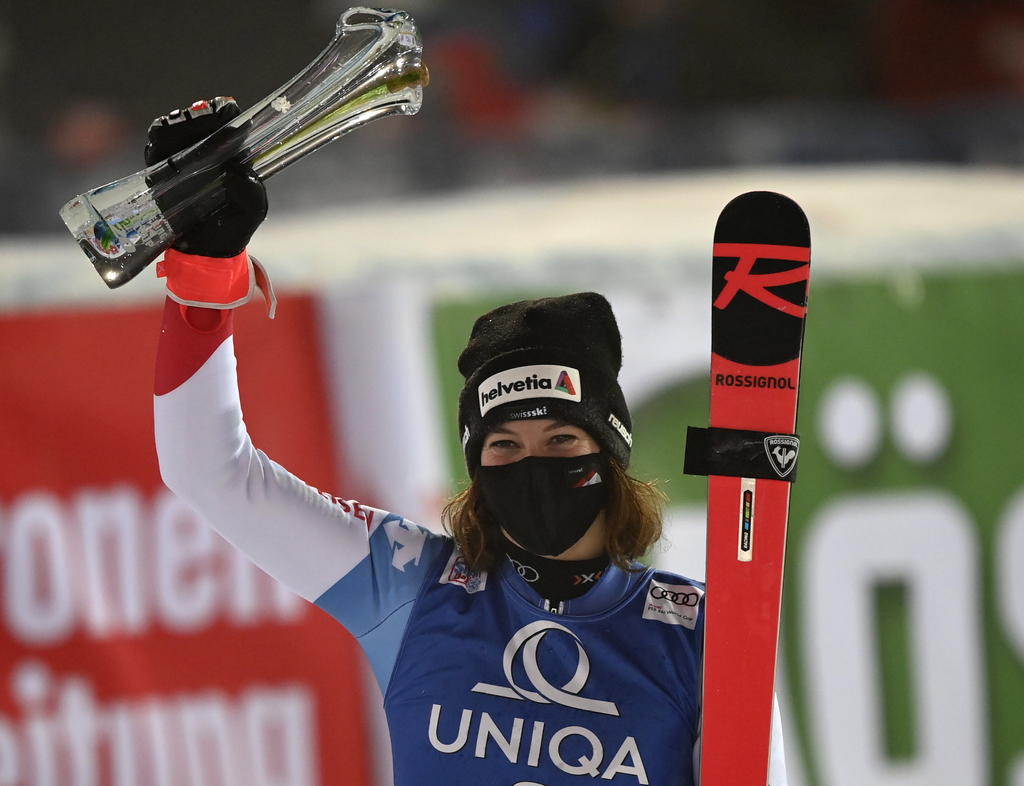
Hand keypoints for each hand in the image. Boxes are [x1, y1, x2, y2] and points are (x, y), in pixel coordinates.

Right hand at [145, 97, 266, 257]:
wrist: (205, 251)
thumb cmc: (234, 226)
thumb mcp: (253, 210)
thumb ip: (251, 192)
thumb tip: (237, 172)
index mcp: (232, 154)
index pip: (229, 122)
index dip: (225, 111)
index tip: (225, 110)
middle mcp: (207, 151)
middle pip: (199, 119)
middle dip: (199, 115)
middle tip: (201, 118)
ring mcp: (182, 157)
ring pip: (174, 128)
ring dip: (178, 125)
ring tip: (181, 127)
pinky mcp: (161, 168)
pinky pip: (155, 147)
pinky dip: (158, 140)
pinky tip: (162, 142)